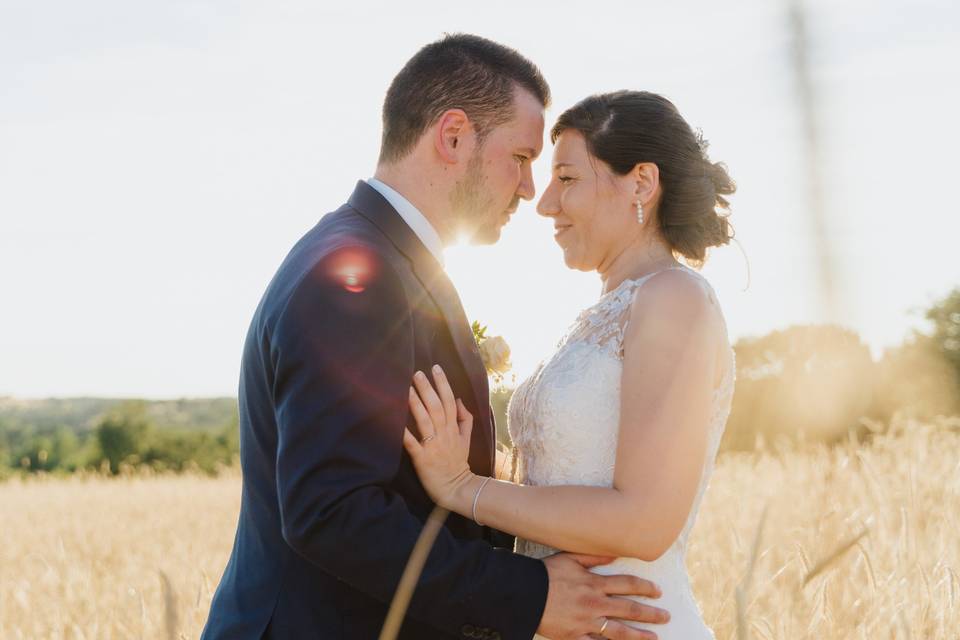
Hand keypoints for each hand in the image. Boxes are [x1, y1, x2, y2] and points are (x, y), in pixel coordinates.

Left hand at [401, 365, 475, 508]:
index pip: (449, 400)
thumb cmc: (458, 463)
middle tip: (417, 372)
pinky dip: (404, 433)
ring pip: (425, 420)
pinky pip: (412, 443)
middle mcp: (444, 434)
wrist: (457, 489)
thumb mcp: (466, 439)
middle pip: (436, 406)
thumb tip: (459, 400)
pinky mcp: (422, 459)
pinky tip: (395, 422)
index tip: (435, 368)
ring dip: (415, 403)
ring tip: (407, 388)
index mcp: (453, 428)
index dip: (443, 383)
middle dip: (427, 388)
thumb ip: (465, 419)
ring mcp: (433, 446)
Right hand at [538, 553, 668, 639]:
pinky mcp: (575, 637)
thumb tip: (616, 554)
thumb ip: (594, 556)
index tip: (657, 591)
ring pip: (619, 631)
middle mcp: (595, 603)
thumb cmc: (546, 573)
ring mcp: (586, 622)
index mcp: (595, 583)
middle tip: (666, 616)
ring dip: (639, 634)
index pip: (627, 584)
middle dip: (650, 613)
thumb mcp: (570, 558)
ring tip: (654, 638)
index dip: (644, 587)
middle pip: (629, 609)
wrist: (524, 593)